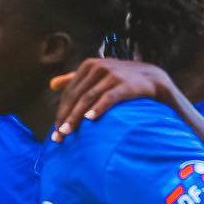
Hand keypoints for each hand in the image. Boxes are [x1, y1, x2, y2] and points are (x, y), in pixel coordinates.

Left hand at [49, 58, 174, 139]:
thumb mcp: (97, 74)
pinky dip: (98, 108)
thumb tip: (52, 84)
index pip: (69, 93)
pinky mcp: (126, 85)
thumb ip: (75, 79)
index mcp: (88, 66)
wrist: (152, 78)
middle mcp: (98, 68)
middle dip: (65, 117)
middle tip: (58, 136)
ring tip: (68, 132)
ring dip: (76, 117)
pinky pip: (108, 98)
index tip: (55, 130)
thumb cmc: (119, 79)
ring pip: (88, 98)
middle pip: (76, 96)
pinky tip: (90, 119)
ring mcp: (112, 75)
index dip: (61, 112)